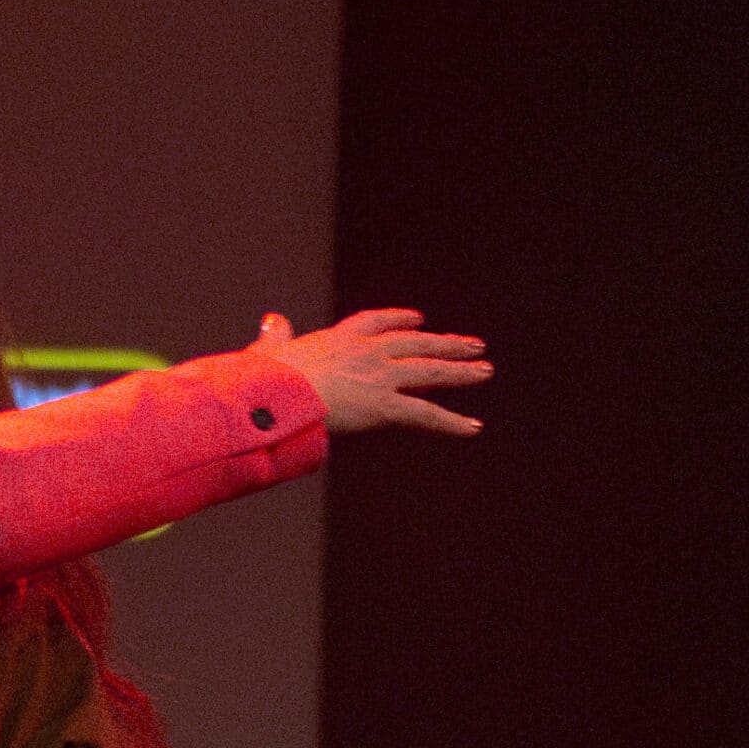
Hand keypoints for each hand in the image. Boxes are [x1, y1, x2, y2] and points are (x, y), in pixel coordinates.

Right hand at [256, 307, 488, 435]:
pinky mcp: (384, 404)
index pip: (376, 323)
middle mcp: (367, 351)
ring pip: (429, 371)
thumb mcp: (268, 352)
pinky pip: (425, 414)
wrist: (274, 394)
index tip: (418, 320)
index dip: (399, 321)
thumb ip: (276, 338)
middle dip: (445, 343)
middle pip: (415, 343)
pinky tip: (473, 428)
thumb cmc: (263, 379)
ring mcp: (379, 376)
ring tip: (485, 371)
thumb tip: (272, 321)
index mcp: (339, 339)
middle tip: (473, 345)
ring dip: (459, 372)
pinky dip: (450, 423)